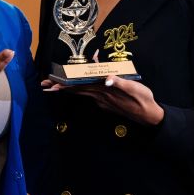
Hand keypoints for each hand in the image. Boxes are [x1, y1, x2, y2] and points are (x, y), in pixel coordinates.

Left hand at [44, 75, 163, 125]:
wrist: (149, 115)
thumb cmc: (143, 99)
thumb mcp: (134, 88)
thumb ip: (120, 82)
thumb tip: (108, 79)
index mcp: (105, 90)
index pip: (81, 85)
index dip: (66, 84)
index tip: (52, 84)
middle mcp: (101, 96)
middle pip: (77, 90)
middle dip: (60, 87)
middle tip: (44, 85)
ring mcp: (103, 101)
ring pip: (82, 93)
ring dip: (68, 89)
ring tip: (54, 88)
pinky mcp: (107, 103)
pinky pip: (90, 94)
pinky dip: (81, 90)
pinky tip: (78, 88)